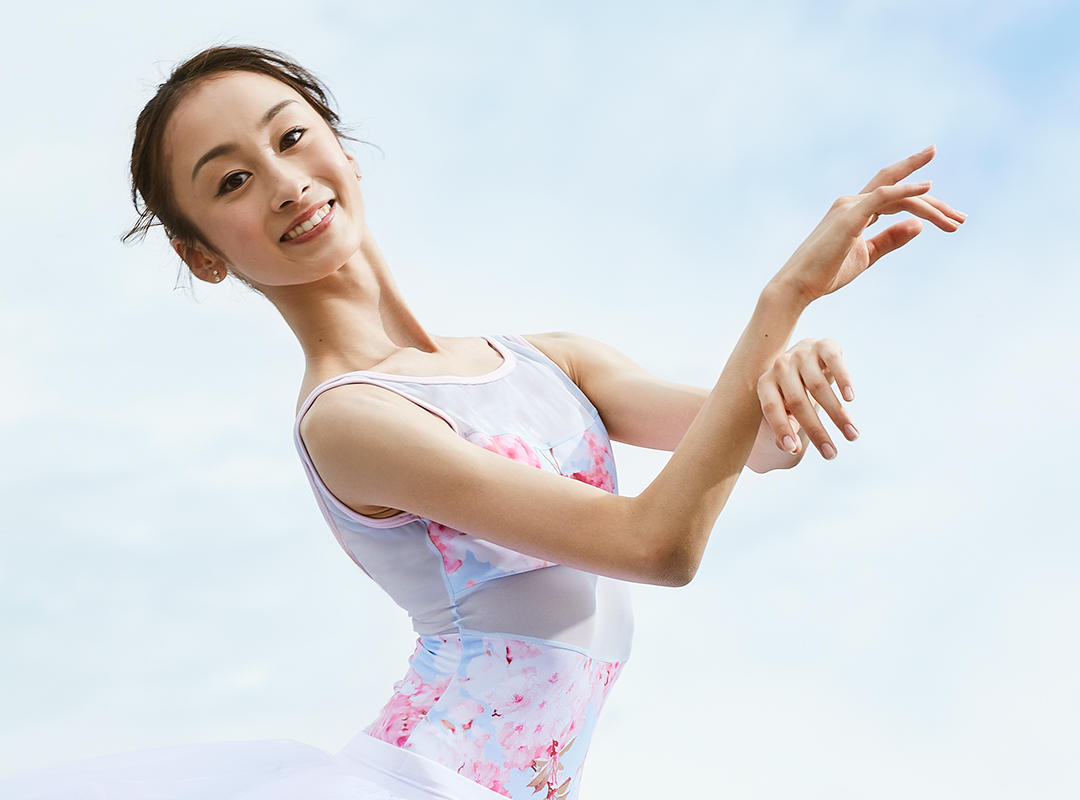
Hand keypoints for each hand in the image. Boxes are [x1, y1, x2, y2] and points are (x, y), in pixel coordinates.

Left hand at [755, 337, 857, 460]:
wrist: (808, 353)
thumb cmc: (795, 388)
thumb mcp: (785, 405)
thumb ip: (785, 425)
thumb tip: (791, 449)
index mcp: (766, 383)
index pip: (771, 408)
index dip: (781, 429)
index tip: (794, 450)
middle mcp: (781, 366)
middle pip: (797, 402)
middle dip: (816, 431)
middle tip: (831, 454)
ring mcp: (801, 354)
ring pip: (818, 386)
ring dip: (837, 414)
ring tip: (852, 435)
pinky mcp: (824, 345)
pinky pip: (834, 362)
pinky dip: (843, 380)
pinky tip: (850, 398)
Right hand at [773, 145, 965, 304]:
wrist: (798, 286)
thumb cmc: (826, 273)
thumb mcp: (866, 256)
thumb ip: (890, 239)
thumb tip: (917, 226)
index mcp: (855, 212)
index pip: (894, 196)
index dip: (922, 196)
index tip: (949, 210)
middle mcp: (852, 202)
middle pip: (900, 188)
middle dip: (933, 198)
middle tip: (961, 217)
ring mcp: (850, 206)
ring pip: (898, 194)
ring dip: (930, 206)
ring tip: (954, 222)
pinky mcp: (849, 215)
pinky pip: (883, 196)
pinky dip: (906, 190)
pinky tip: (928, 189)